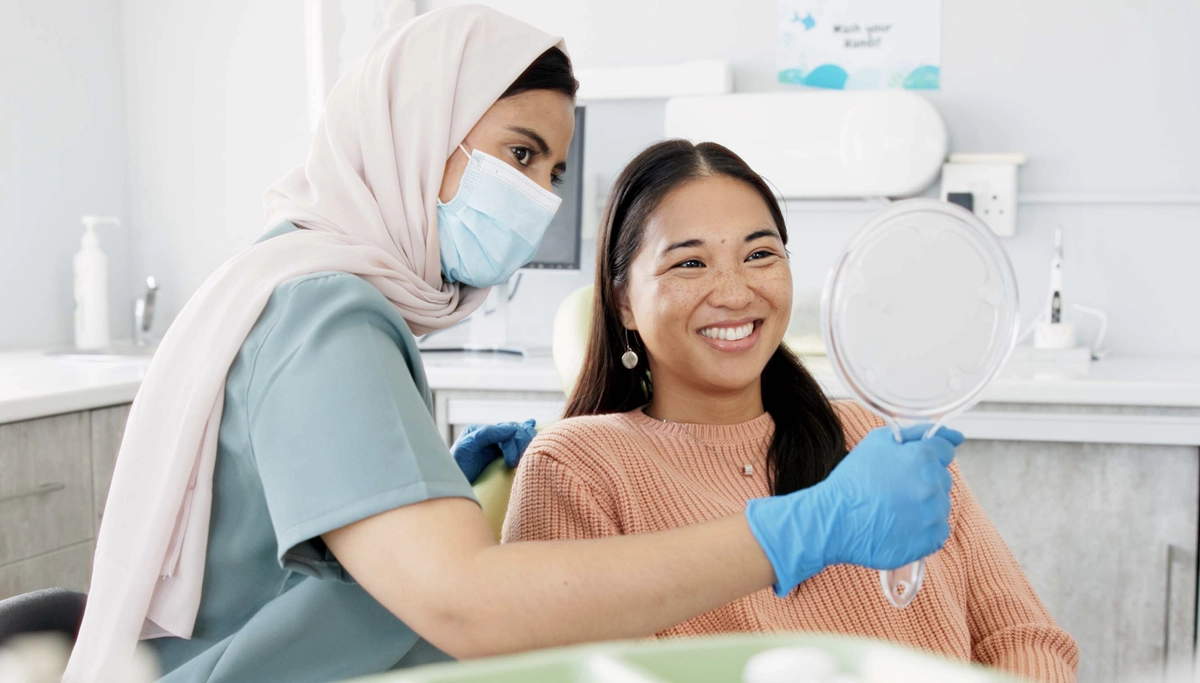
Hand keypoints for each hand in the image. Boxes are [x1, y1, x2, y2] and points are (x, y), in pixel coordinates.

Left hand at [451, 419, 536, 483]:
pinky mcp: (501, 458)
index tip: (512, 462)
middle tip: (518, 460)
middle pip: (515, 432)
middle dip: (521, 443)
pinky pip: (516, 443)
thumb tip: (512, 429)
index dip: (514, 443)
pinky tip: (532, 425)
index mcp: (482, 432)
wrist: (454, 488)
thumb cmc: (457, 469)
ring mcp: (497, 447)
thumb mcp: (466, 447)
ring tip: (529, 452)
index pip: (507, 430)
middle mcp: (490, 437)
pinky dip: (525, 435)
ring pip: (518, 437)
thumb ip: (486, 434)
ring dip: (526, 442)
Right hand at [745, 424, 962, 595]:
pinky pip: (939, 530)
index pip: (946, 450)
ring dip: (924, 504)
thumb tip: (952, 435)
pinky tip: (901, 525)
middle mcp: (933, 485)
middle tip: (894, 487)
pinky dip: (924, 528)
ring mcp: (934, 514)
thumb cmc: (853, 479)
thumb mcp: (877, 441)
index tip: (912, 465)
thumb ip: (916, 433)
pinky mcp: (931, 539)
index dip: (928, 454)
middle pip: (943, 477)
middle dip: (924, 479)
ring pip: (941, 504)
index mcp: (923, 457)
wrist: (834, 520)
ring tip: (894, 509)